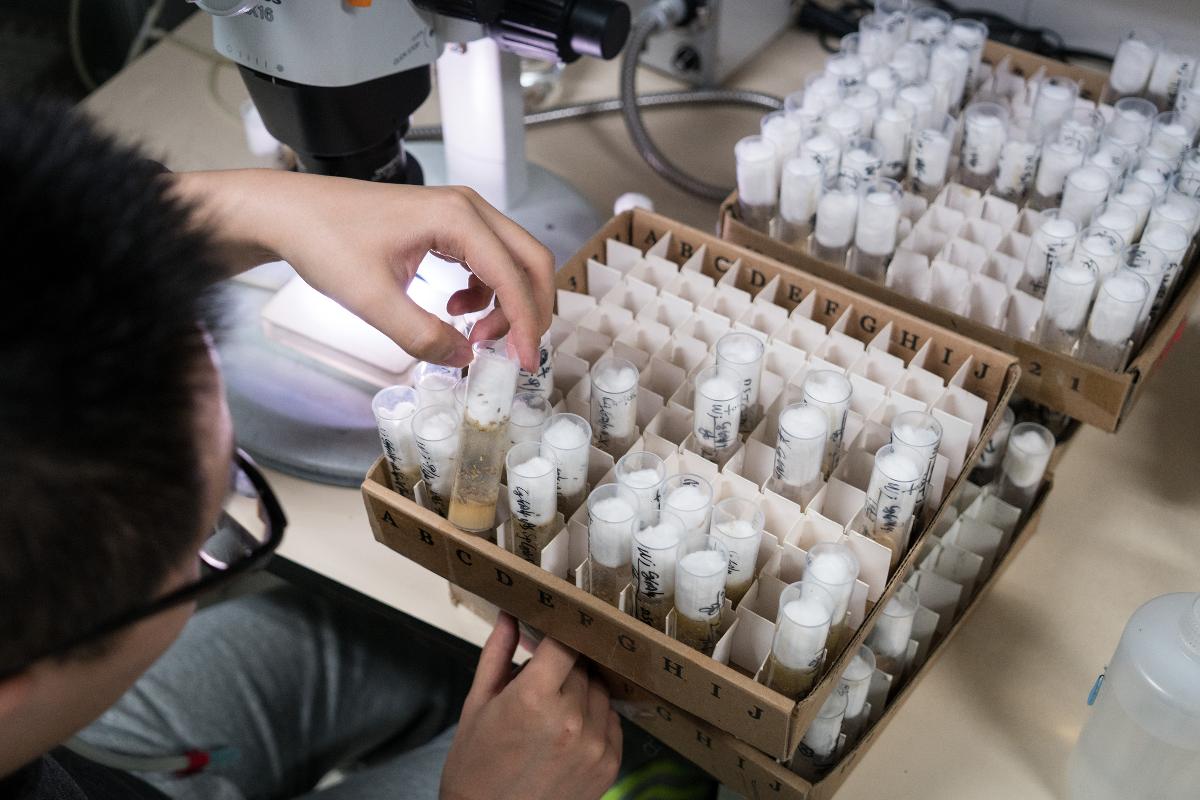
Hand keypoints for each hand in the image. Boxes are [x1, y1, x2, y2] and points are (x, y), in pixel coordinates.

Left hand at [174, 170, 554, 371]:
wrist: (290, 213)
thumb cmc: (324, 241)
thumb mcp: (372, 300)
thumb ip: (422, 335)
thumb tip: (463, 358)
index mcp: (456, 219)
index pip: (513, 276)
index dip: (524, 324)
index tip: (522, 363)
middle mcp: (467, 208)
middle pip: (530, 260)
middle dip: (530, 310)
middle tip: (515, 352)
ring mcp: (458, 213)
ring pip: (513, 260)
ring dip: (508, 302)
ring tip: (476, 334)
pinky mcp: (446, 224)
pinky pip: (488, 258)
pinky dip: (487, 290)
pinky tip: (456, 308)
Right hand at [441, 614, 620, 799]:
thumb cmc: (476, 766)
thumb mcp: (477, 704)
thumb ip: (498, 654)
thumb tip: (510, 614)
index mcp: (533, 697)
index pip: (565, 642)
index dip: (559, 632)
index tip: (554, 628)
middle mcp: (570, 718)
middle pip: (583, 666)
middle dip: (564, 665)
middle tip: (542, 680)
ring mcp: (594, 743)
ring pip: (600, 690)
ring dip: (582, 690)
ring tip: (553, 711)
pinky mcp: (610, 764)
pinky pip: (611, 720)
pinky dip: (595, 717)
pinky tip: (568, 731)